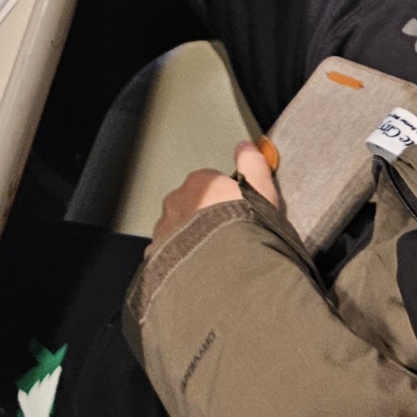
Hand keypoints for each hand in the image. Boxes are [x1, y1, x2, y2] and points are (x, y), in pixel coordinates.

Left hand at [148, 141, 281, 252]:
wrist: (223, 265)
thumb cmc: (243, 227)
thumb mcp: (260, 190)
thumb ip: (253, 165)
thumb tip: (246, 146)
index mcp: (199, 183)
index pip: (209, 183)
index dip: (224, 198)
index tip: (235, 212)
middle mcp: (176, 201)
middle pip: (190, 204)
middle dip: (203, 217)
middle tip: (223, 235)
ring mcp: (164, 228)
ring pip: (176, 229)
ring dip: (188, 238)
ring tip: (210, 256)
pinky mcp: (157, 255)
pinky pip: (166, 253)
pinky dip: (177, 259)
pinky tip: (194, 270)